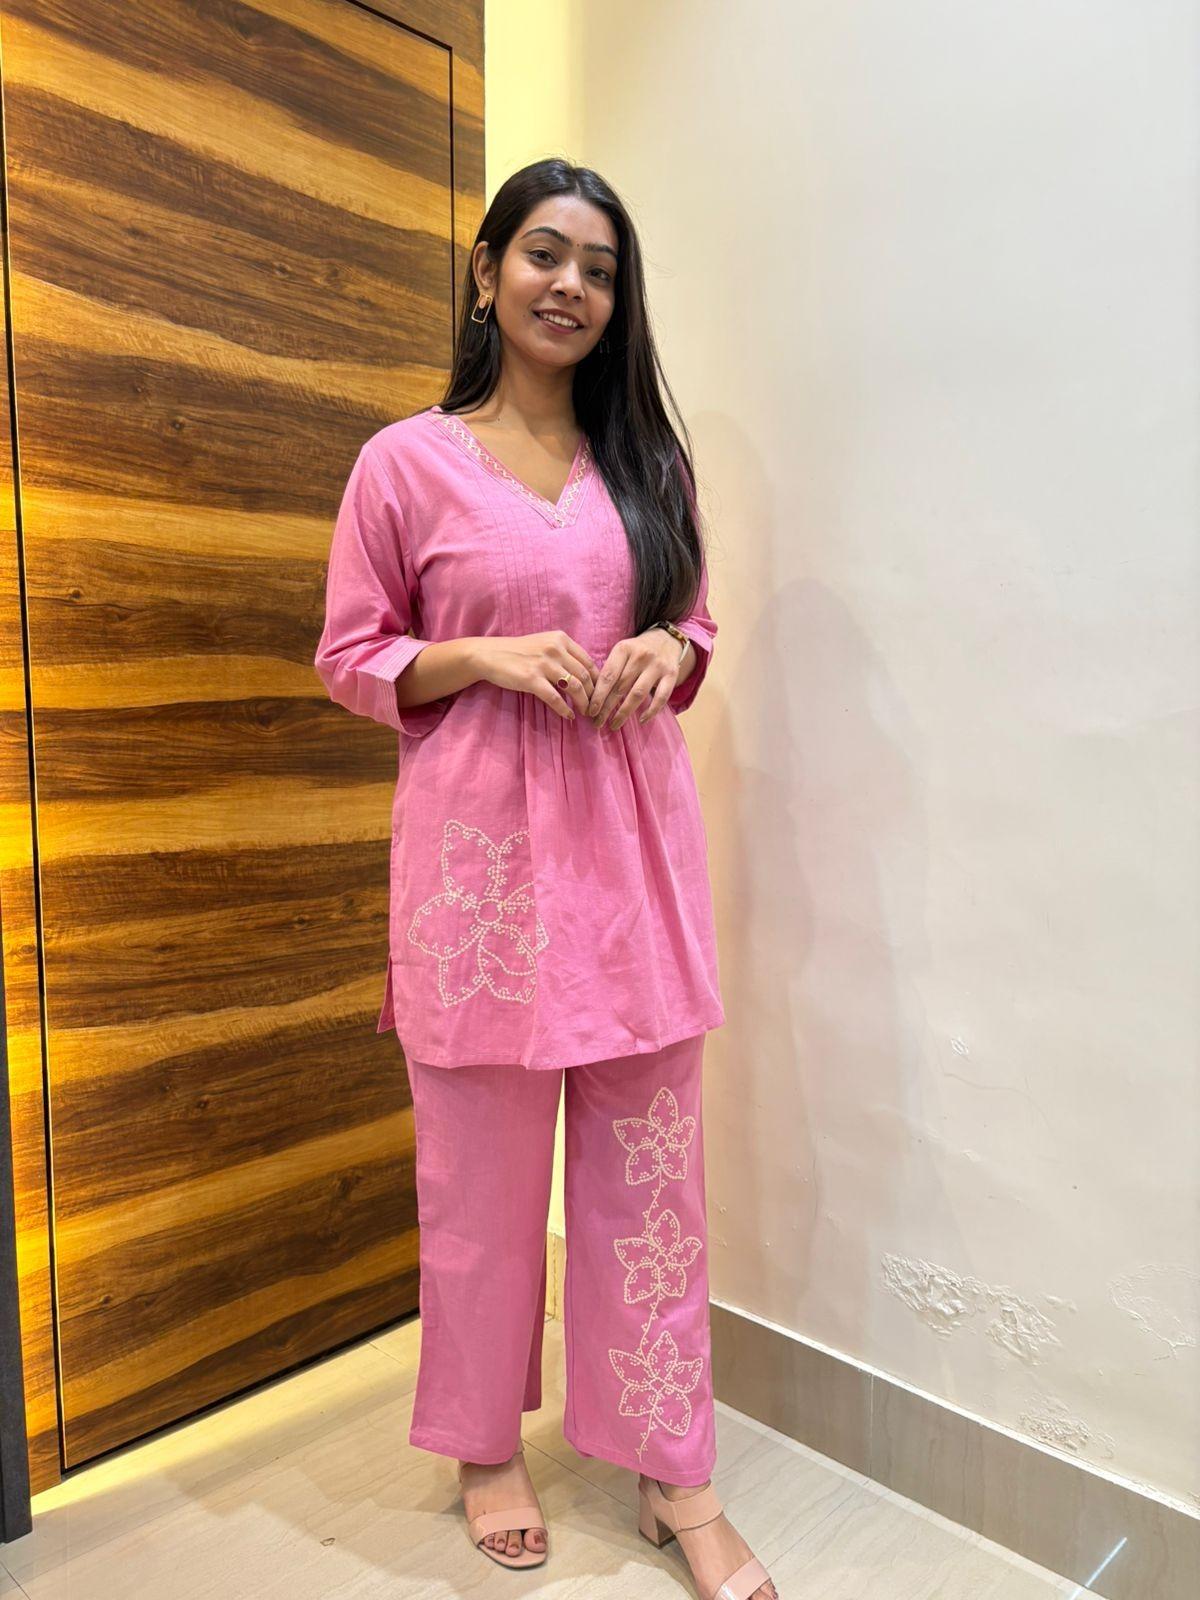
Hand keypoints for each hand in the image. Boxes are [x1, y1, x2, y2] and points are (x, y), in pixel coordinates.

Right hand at [472, 631, 598, 720]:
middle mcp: (555, 649)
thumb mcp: (544, 643)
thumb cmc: (518, 651)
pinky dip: (564, 709)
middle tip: (595, 707)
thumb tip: (584, 674)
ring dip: (583, 703)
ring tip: (585, 713)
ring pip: (574, 687)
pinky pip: (555, 698)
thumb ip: (563, 654)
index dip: (597, 680)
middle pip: (585, 675)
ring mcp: (543, 664)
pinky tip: (568, 716)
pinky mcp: (531, 679)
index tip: (600, 693)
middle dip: (594, 695)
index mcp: (561, 639)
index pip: (588, 662)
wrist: (490, 654)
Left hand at [588, 627, 691, 731]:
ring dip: (624, 712)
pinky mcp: (671, 674)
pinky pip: (661, 698)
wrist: (666, 639)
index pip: (608, 676)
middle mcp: (641, 656)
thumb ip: (610, 670)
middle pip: (620, 687)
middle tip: (597, 723)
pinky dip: (651, 711)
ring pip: (638, 694)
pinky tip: (641, 720)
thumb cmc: (637, 651)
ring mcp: (657, 665)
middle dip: (607, 708)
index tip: (590, 711)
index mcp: (624, 649)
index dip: (598, 696)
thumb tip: (592, 698)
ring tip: (614, 725)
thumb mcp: (622, 652)